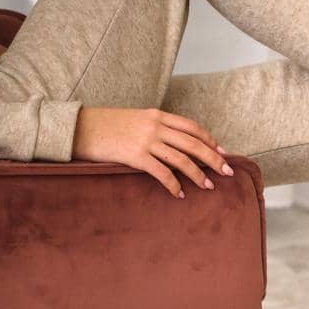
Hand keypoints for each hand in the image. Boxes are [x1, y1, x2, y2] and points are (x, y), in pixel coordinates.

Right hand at [72, 107, 235, 197]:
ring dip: (198, 175)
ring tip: (209, 186)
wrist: (81, 128)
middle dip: (213, 158)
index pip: (192, 127)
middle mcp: (156, 126)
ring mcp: (147, 141)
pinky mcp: (136, 156)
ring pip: (182, 159)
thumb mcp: (134, 119)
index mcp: (157, 115)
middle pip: (194, 143)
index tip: (222, 151)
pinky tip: (180, 193)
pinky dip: (174, 185)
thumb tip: (170, 143)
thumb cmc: (106, 125)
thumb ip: (154, 127)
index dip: (209, 140)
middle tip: (228, 171)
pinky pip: (162, 173)